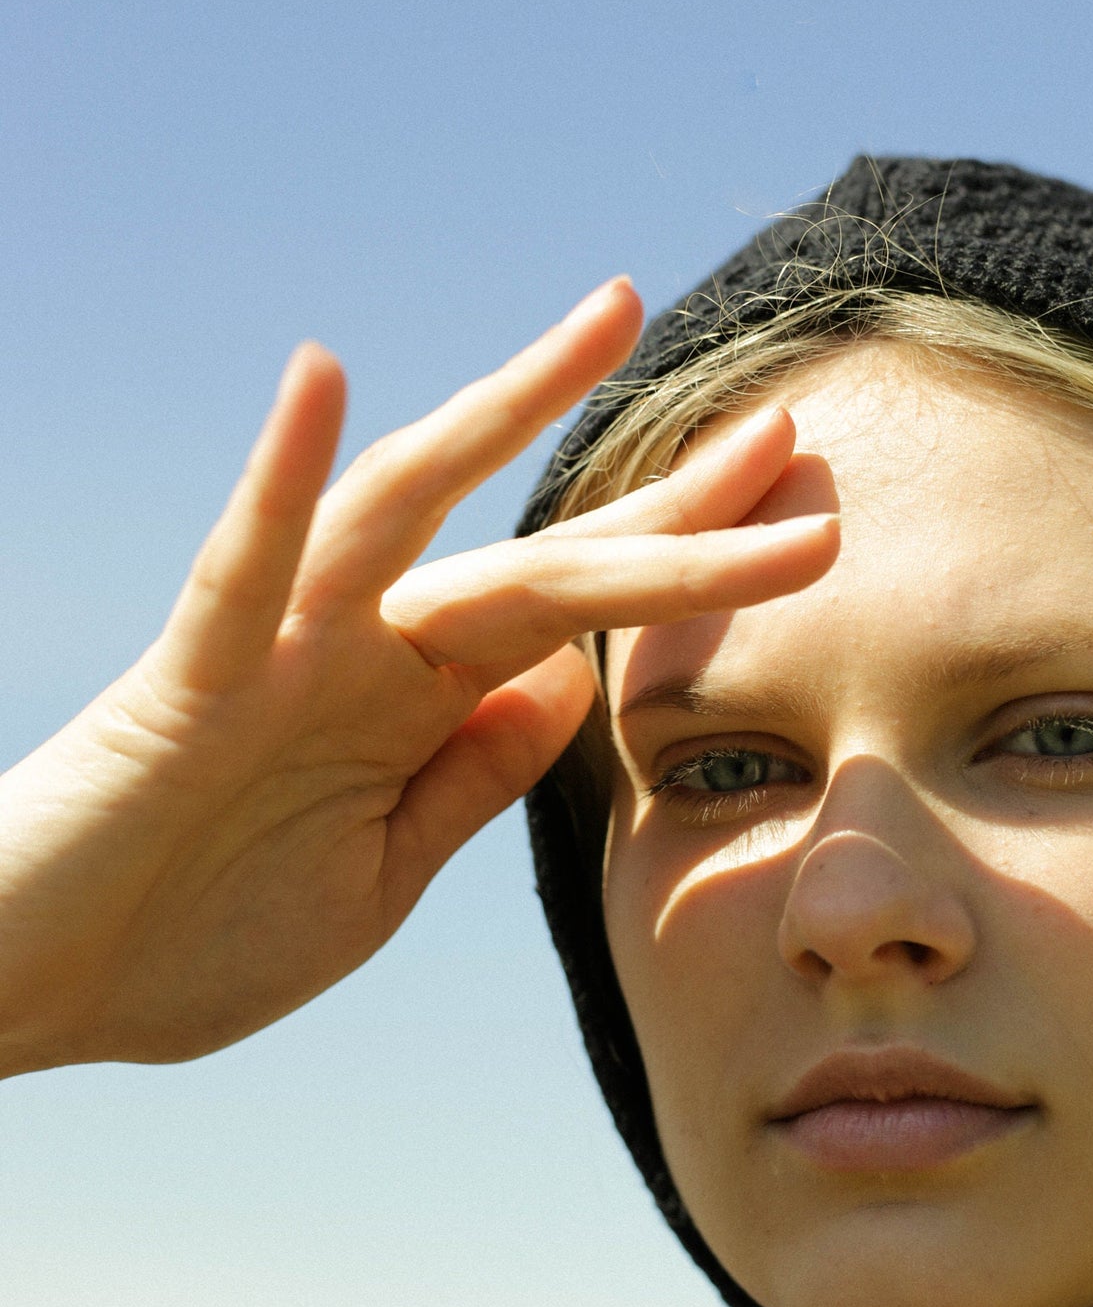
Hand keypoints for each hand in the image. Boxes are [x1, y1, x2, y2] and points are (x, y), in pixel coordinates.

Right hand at [0, 281, 837, 1074]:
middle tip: (794, 433)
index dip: (691, 565)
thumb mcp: (382, 876)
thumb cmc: (193, 935)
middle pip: (540, 555)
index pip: (579, 616)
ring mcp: (283, 653)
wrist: (39, 987)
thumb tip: (570, 687)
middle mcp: (367, 654)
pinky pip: (240, 567)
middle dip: (670, 506)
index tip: (802, 517)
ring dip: (506, 415)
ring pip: (409, 512)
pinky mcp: (192, 681)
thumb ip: (473, 779)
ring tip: (608, 319)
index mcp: (420, 707)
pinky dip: (279, 480)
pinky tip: (325, 381)